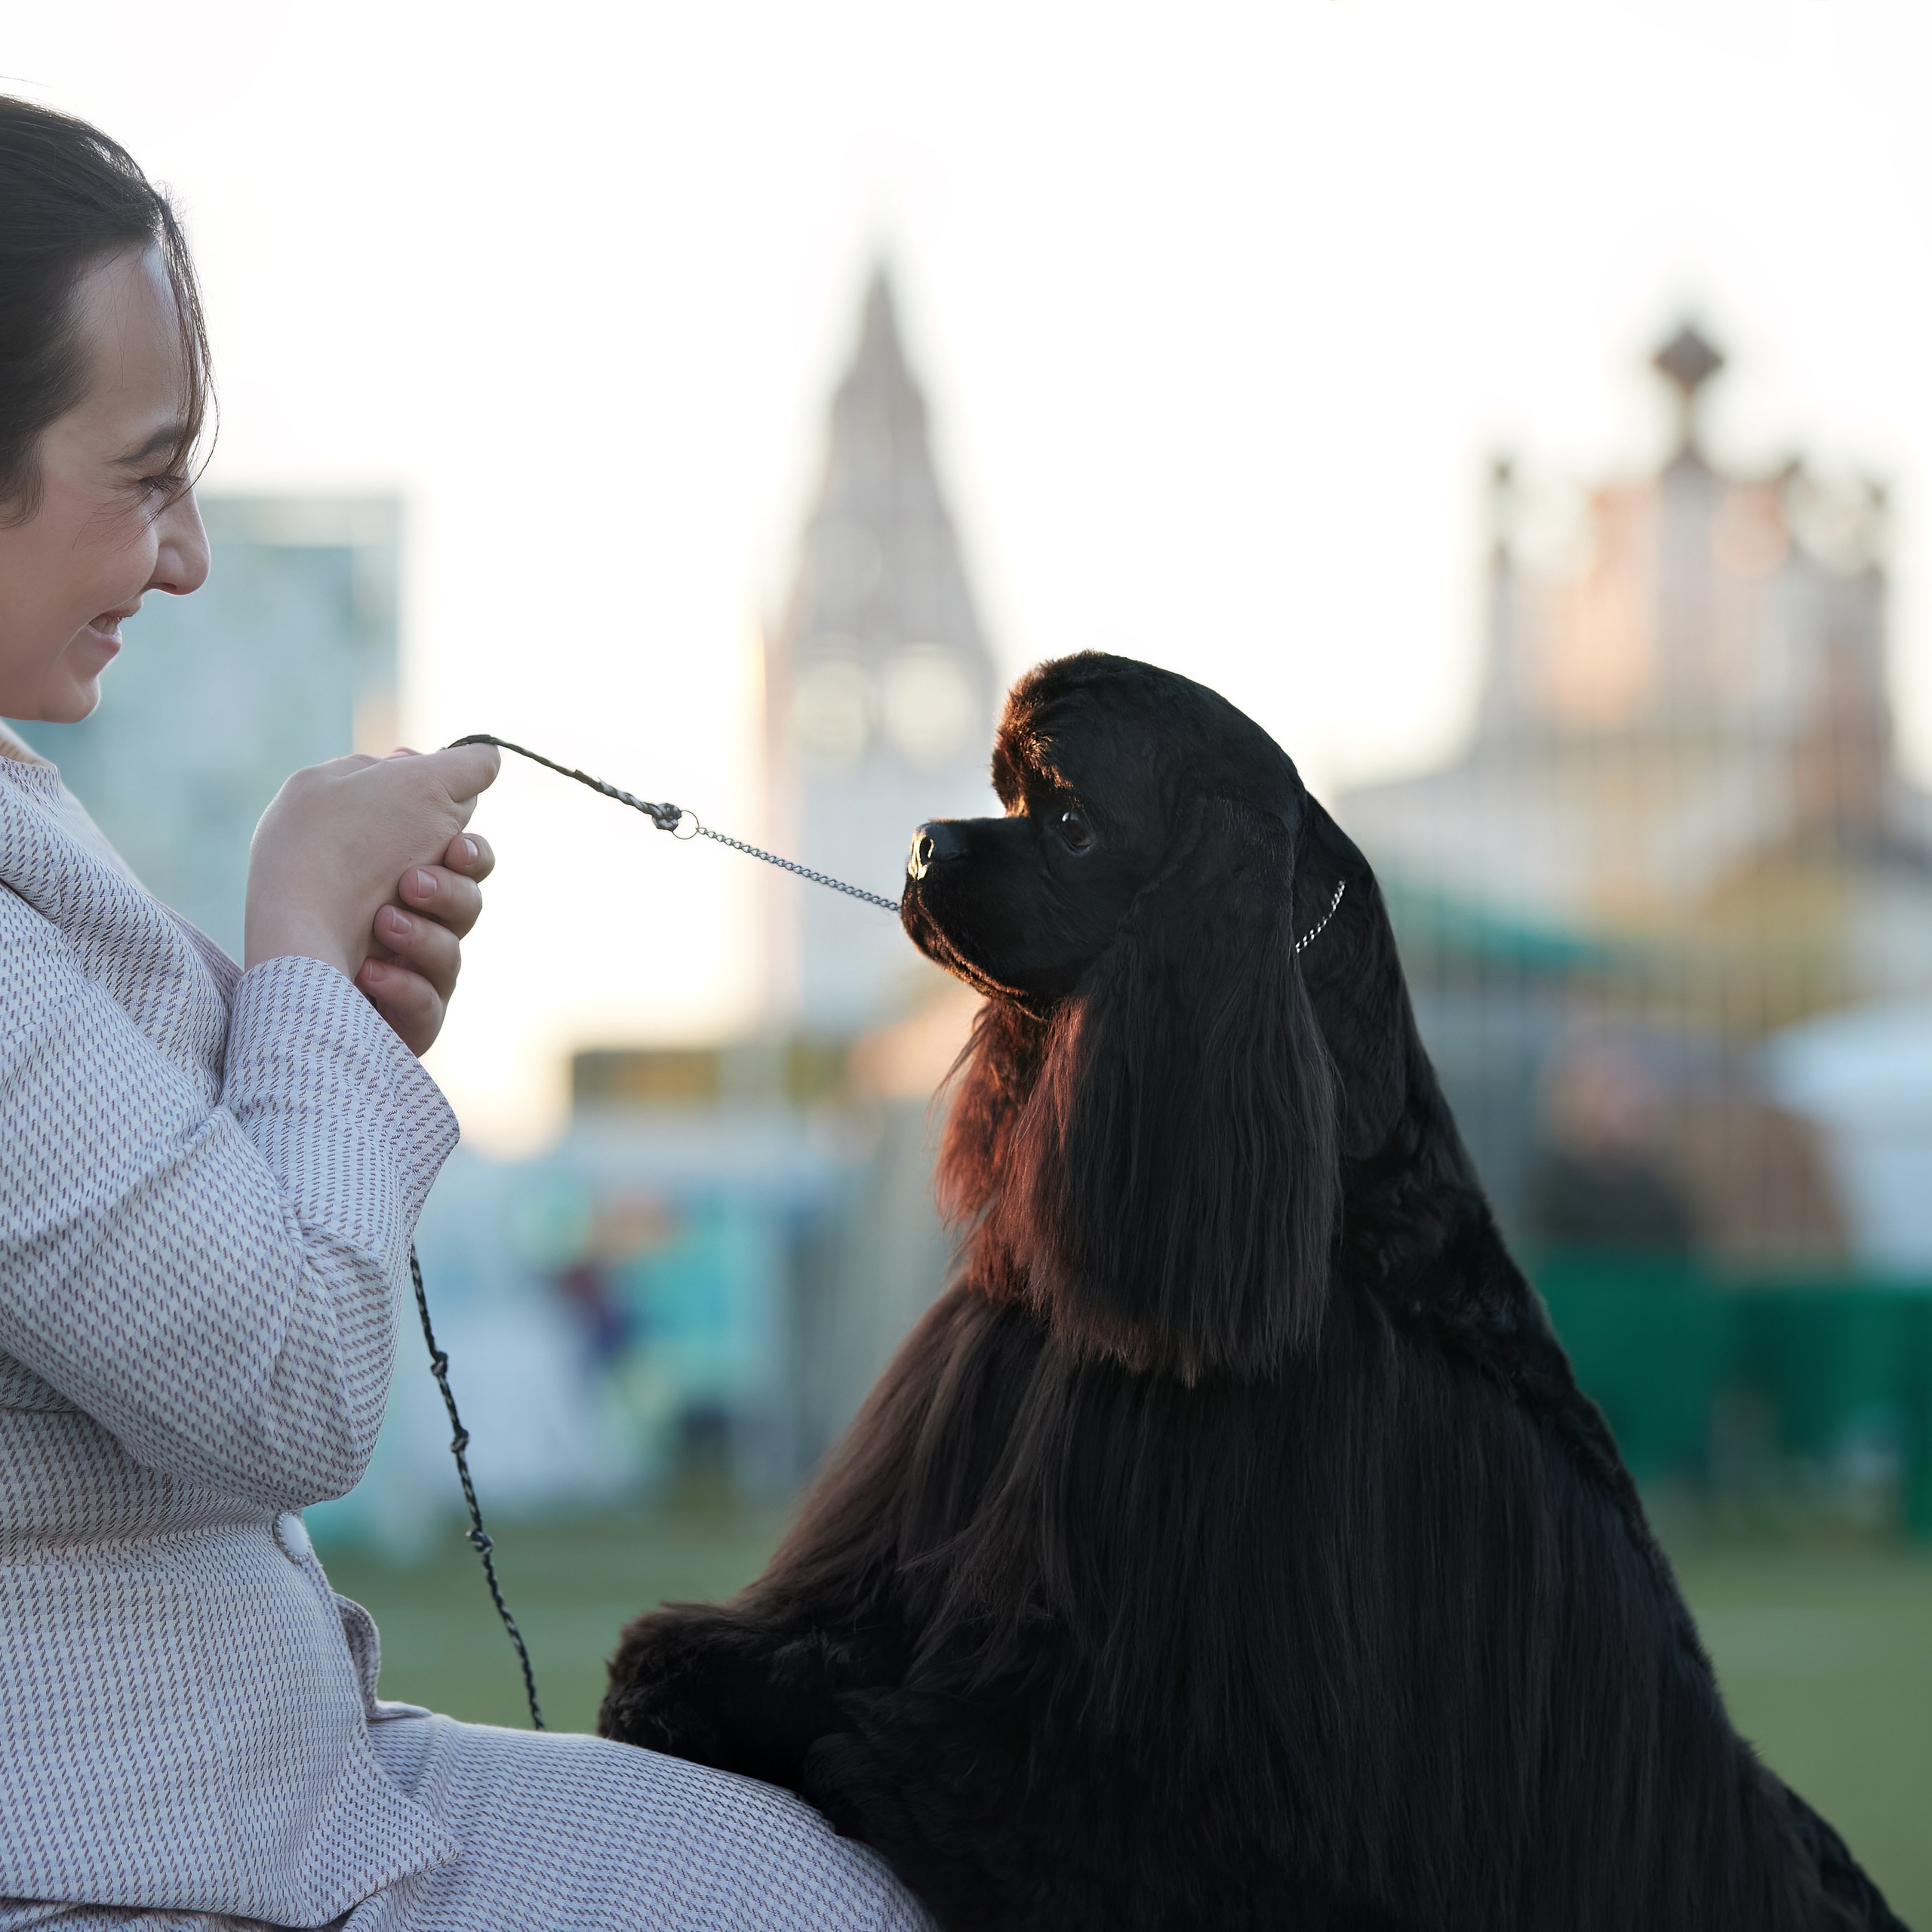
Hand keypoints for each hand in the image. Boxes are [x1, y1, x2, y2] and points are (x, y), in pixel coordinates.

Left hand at [245, 743, 499, 1013]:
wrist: (288, 942)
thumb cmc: (341, 856)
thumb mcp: (405, 785)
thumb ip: (460, 767)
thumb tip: (490, 759)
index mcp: (379, 857)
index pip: (457, 852)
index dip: (467, 848)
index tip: (451, 841)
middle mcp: (380, 905)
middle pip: (466, 900)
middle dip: (451, 890)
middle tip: (412, 882)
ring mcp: (384, 963)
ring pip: (452, 951)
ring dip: (425, 932)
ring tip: (383, 923)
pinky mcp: (391, 1015)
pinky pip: (428, 1003)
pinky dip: (405, 982)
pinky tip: (371, 968)